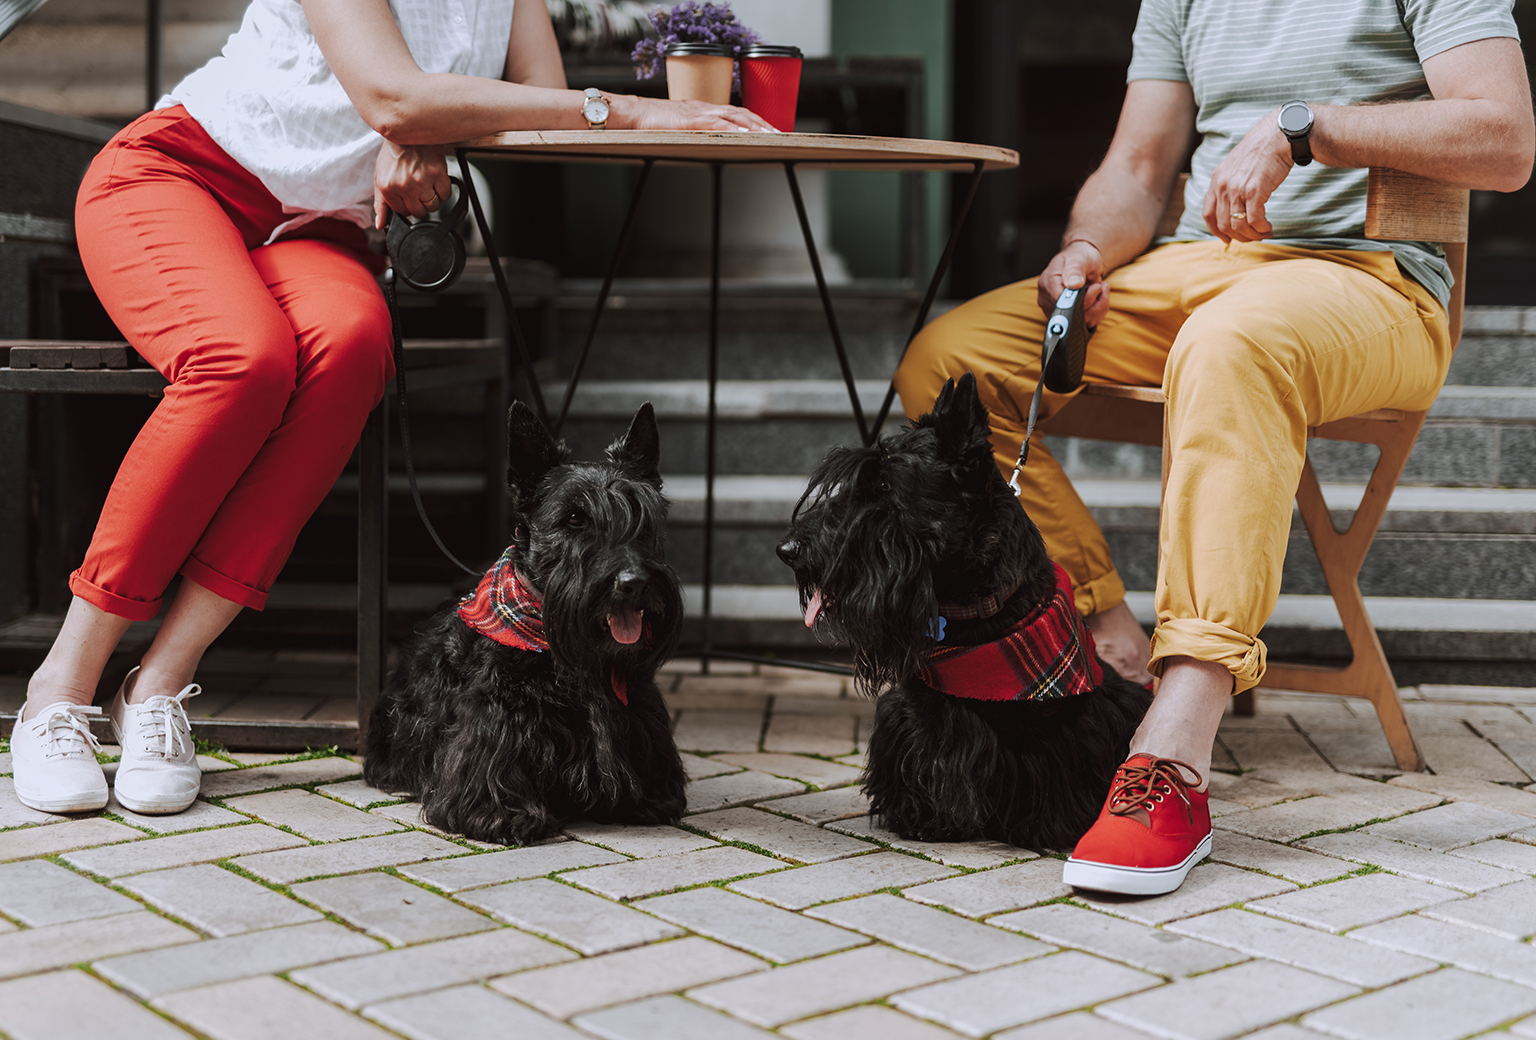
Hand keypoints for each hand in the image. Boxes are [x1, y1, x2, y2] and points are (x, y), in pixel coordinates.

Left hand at [373, 142, 451, 229]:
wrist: (408, 131)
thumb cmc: (394, 153)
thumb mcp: (379, 177)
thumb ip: (380, 203)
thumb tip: (381, 224)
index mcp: (388, 188)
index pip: (404, 212)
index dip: (408, 205)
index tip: (410, 197)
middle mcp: (404, 186)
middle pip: (420, 212)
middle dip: (421, 204)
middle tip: (419, 189)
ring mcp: (422, 180)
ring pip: (434, 206)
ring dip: (433, 198)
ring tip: (427, 184)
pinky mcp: (437, 173)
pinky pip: (445, 194)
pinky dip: (443, 190)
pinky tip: (435, 179)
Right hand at [614, 95, 776, 132]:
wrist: (634, 112)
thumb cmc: (654, 121)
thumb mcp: (682, 126)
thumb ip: (697, 131)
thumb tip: (711, 143)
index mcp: (706, 109)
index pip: (738, 113)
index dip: (757, 121)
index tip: (772, 130)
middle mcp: (707, 107)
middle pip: (742, 113)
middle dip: (763, 124)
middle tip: (781, 134)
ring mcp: (700, 112)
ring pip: (734, 116)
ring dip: (754, 126)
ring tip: (770, 135)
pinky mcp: (690, 119)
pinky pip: (716, 123)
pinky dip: (733, 129)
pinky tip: (745, 135)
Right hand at [1037, 239, 1110, 326]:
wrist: (1084, 262)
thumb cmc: (1079, 257)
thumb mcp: (1079, 258)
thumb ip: (1075, 269)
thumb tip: (1073, 284)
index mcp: (1048, 283)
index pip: (1063, 303)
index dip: (1083, 299)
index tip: (1096, 287)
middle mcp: (1049, 299)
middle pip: (1073, 314)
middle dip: (1094, 302)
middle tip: (1099, 286)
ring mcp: (1057, 310)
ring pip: (1082, 321)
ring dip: (1098, 306)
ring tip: (1099, 289)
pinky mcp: (1068, 317)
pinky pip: (1087, 322)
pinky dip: (1098, 311)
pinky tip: (1098, 298)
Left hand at [1202, 107, 1294, 242]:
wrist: (1278, 135)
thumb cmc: (1262, 150)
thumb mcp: (1236, 164)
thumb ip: (1230, 182)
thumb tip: (1234, 202)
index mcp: (1216, 180)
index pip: (1208, 213)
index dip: (1216, 230)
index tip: (1227, 238)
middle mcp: (1223, 186)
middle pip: (1223, 224)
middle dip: (1238, 236)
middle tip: (1252, 237)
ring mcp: (1237, 189)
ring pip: (1238, 226)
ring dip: (1251, 235)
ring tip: (1263, 234)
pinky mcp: (1254, 192)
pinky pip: (1254, 220)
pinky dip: (1261, 229)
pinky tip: (1268, 228)